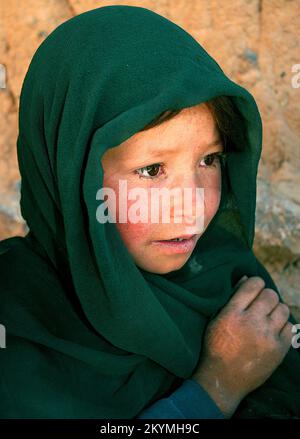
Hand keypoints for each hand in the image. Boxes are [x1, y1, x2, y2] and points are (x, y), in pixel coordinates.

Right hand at [192, 276, 292, 416]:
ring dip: (275, 310)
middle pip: (270, 295)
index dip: (255, 283)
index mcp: (232, 313)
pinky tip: (273, 330)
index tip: (254, 288)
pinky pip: (290, 327)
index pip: (253, 285)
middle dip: (266, 296)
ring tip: (268, 317)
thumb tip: (246, 279)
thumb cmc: (216, 347)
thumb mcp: (216, 319)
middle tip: (261, 304)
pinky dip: (282, 326)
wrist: (223, 379)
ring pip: (282, 308)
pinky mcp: (278, 349)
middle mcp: (251, 322)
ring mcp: (267, 336)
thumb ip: (231, 298)